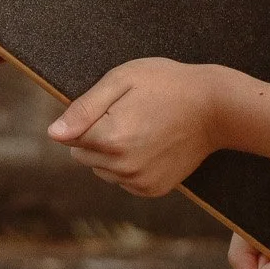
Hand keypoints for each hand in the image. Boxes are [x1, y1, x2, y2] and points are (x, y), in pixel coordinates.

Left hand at [48, 57, 221, 197]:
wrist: (215, 107)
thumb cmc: (167, 84)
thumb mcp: (123, 79)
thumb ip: (84, 108)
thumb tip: (54, 133)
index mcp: (110, 138)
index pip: (69, 138)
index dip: (87, 117)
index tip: (111, 104)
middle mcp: (122, 167)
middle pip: (83, 156)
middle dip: (96, 136)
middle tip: (127, 113)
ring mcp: (139, 182)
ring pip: (102, 170)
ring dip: (112, 153)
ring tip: (141, 127)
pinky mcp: (152, 189)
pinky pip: (124, 180)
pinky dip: (130, 165)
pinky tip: (151, 144)